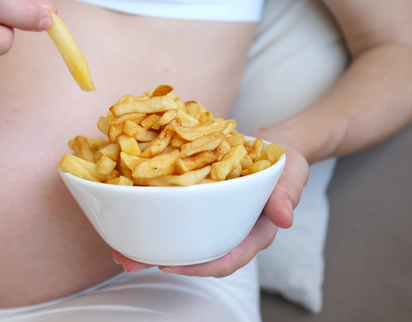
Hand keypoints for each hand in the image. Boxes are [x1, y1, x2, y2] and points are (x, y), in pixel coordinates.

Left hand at [112, 139, 308, 276]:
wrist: (273, 145)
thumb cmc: (283, 162)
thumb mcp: (293, 172)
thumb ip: (288, 192)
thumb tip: (285, 217)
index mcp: (252, 231)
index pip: (228, 257)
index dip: (202, 265)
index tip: (175, 266)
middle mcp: (228, 230)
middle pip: (196, 255)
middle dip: (162, 263)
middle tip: (130, 262)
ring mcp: (211, 218)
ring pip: (179, 240)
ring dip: (148, 247)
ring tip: (118, 251)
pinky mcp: (197, 203)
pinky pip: (173, 216)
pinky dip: (150, 218)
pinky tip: (126, 217)